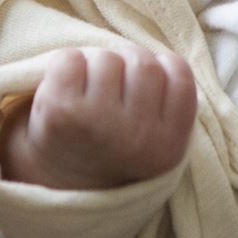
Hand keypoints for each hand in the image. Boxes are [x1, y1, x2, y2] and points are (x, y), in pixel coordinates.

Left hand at [0, 46, 195, 190]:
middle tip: (112, 91)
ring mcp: (98, 123)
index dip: (161, 69)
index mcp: (167, 145)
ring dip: (95, 66)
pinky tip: (65, 90)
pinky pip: (70, 58)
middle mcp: (137, 137)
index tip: (143, 88)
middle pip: (142, 61)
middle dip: (125, 66)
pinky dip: (66, 65)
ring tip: (88, 93)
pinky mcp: (61, 111)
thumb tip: (163, 58)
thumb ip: (167, 102)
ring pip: (106, 57)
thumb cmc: (112, 145)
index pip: (179, 74)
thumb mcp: (154, 137)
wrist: (58, 180)